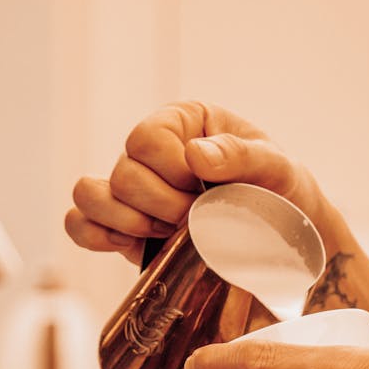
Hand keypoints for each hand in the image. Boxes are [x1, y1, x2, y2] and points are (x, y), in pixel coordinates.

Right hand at [64, 101, 330, 265]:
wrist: (286, 242)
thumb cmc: (283, 194)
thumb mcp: (277, 168)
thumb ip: (240, 155)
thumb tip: (194, 154)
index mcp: (183, 123)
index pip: (146, 139)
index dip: (170, 172)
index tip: (204, 191)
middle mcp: (152, 153)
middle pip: (122, 174)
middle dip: (160, 206)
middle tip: (196, 221)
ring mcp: (135, 191)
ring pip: (91, 197)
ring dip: (129, 222)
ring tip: (170, 235)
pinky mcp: (125, 227)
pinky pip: (81, 225)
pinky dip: (97, 236)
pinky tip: (133, 245)